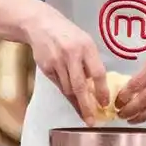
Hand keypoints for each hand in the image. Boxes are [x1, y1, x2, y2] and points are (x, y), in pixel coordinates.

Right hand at [25, 7, 109, 125]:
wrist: (40, 24)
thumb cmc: (67, 34)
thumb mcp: (84, 41)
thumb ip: (90, 60)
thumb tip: (98, 85)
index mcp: (86, 46)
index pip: (97, 72)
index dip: (102, 90)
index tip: (105, 103)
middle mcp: (72, 54)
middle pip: (80, 86)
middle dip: (87, 106)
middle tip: (92, 120)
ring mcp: (57, 61)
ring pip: (68, 88)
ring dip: (76, 102)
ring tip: (84, 113)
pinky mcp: (46, 67)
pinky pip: (59, 85)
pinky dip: (66, 93)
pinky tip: (72, 100)